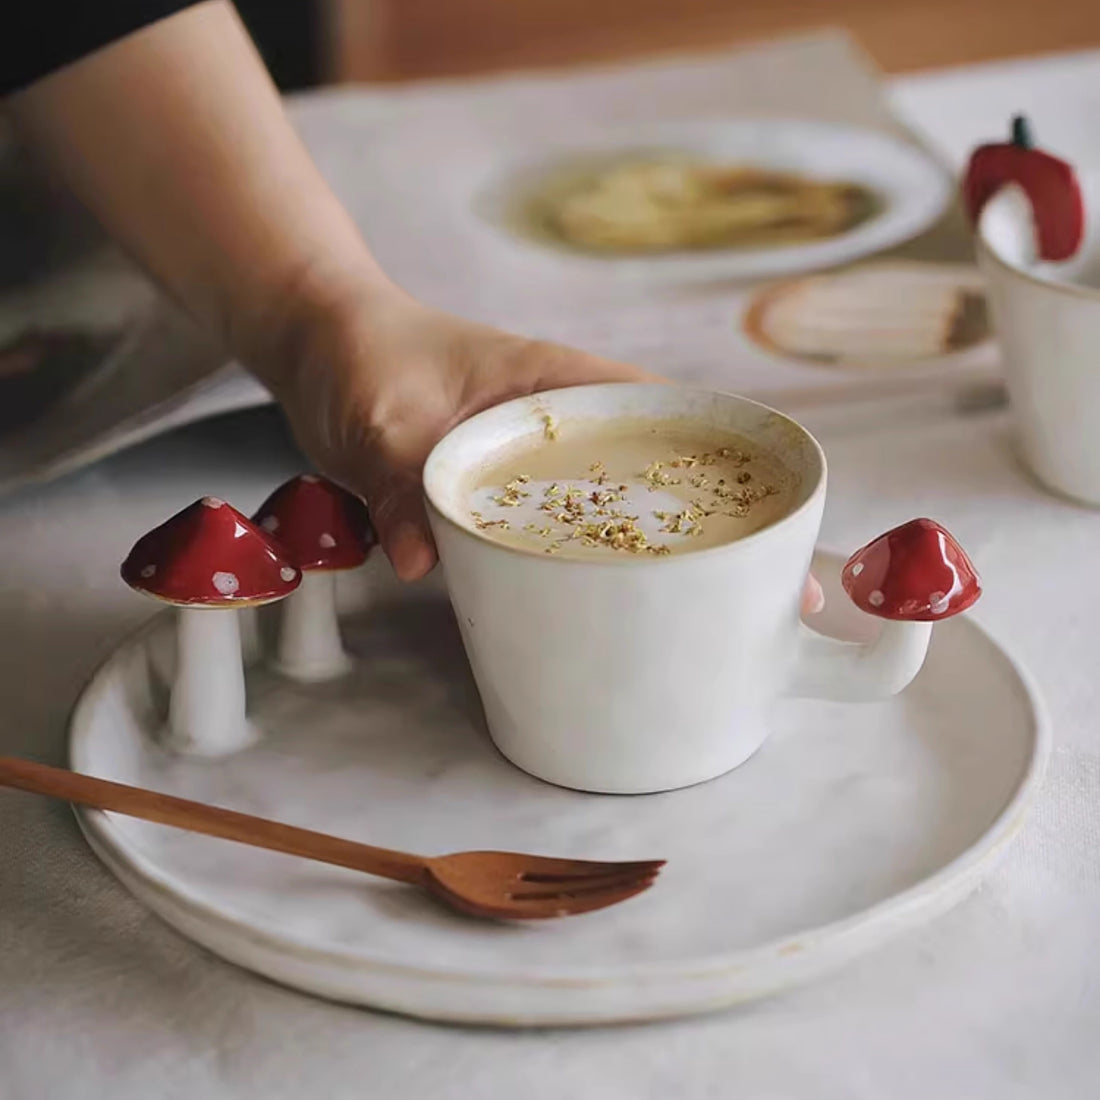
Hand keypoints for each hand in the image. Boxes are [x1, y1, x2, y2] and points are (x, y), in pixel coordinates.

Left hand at [266, 286, 824, 614]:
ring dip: (652, 563)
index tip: (783, 528)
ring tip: (701, 627)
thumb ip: (396, 478)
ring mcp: (539, 464)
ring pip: (615, 516)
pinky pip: (558, 540)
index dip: (736, 472)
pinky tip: (598, 620)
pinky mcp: (504, 497)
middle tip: (760, 602)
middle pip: (662, 480)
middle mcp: (566, 425)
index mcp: (564, 382)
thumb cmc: (361, 352)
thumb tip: (425, 559)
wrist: (318, 348)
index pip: (674, 418)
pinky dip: (583, 575)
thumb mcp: (378, 410)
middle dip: (712, 536)